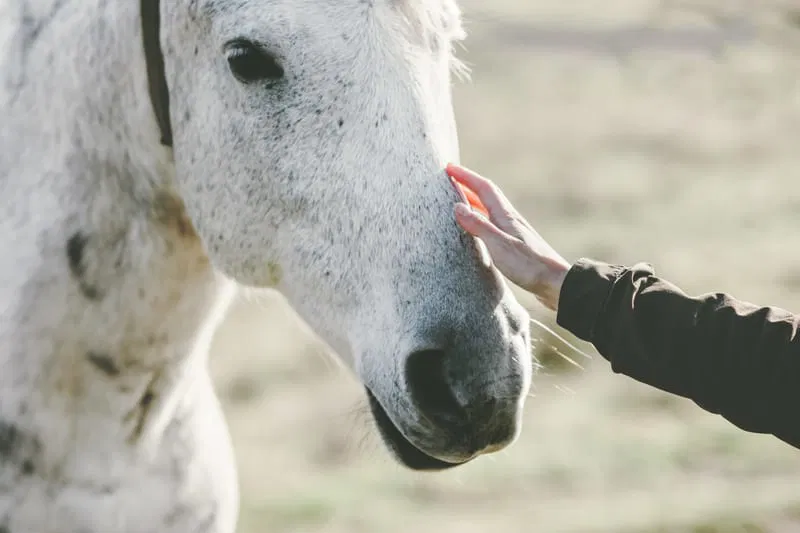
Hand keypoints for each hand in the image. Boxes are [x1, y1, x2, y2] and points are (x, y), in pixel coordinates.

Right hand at [446, 163, 571, 311]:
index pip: (483, 188)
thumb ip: (478, 226)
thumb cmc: (529, 265)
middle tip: (451, 179)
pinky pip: (493, 223)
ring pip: (490, 209)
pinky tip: (478, 227)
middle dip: (468, 184)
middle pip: (487, 195)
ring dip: (474, 200)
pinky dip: (481, 218)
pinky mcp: (515, 243)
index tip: (449, 168)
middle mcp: (510, 219)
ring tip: (459, 199)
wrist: (556, 282)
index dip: (466, 176)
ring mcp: (513, 231)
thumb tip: (457, 207)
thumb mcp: (499, 245)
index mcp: (505, 216)